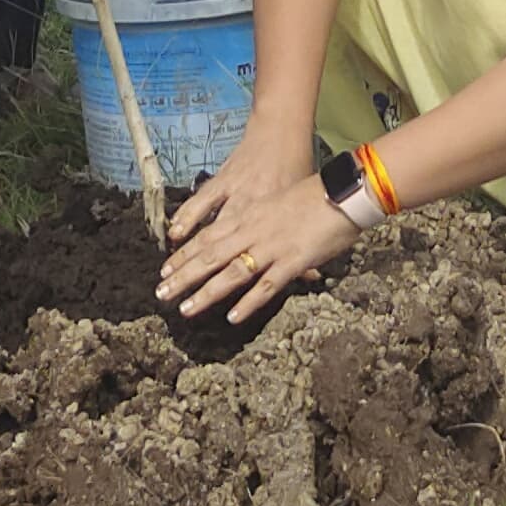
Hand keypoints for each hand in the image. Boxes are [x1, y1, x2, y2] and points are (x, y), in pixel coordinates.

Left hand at [158, 140, 357, 323]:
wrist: (343, 189)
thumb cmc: (314, 192)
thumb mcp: (277, 200)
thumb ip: (260, 220)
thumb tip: (248, 239)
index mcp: (249, 214)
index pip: (208, 237)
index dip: (184, 255)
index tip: (165, 270)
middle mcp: (253, 230)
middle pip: (210, 255)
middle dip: (184, 275)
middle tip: (161, 294)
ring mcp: (272, 246)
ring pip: (231, 272)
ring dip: (206, 292)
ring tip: (186, 308)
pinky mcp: (292, 260)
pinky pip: (266, 285)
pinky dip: (248, 302)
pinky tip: (232, 316)